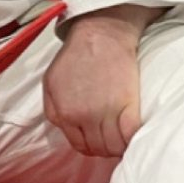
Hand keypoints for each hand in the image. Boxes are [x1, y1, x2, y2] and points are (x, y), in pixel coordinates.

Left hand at [43, 6, 152, 157]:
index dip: (90, 145)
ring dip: (119, 145)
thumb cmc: (77, 54)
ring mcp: (107, 112)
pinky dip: (132, 139)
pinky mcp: (128, 105)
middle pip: (98, 149)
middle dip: (105, 147)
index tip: (98, 140)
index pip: (80, 146)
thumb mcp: (51, 82)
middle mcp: (84, 117)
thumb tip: (66, 131)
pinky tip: (133, 133)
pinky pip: (131, 135)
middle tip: (112, 137)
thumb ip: (53, 111)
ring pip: (114, 146)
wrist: (101, 33)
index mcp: (64, 113)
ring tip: (122, 135)